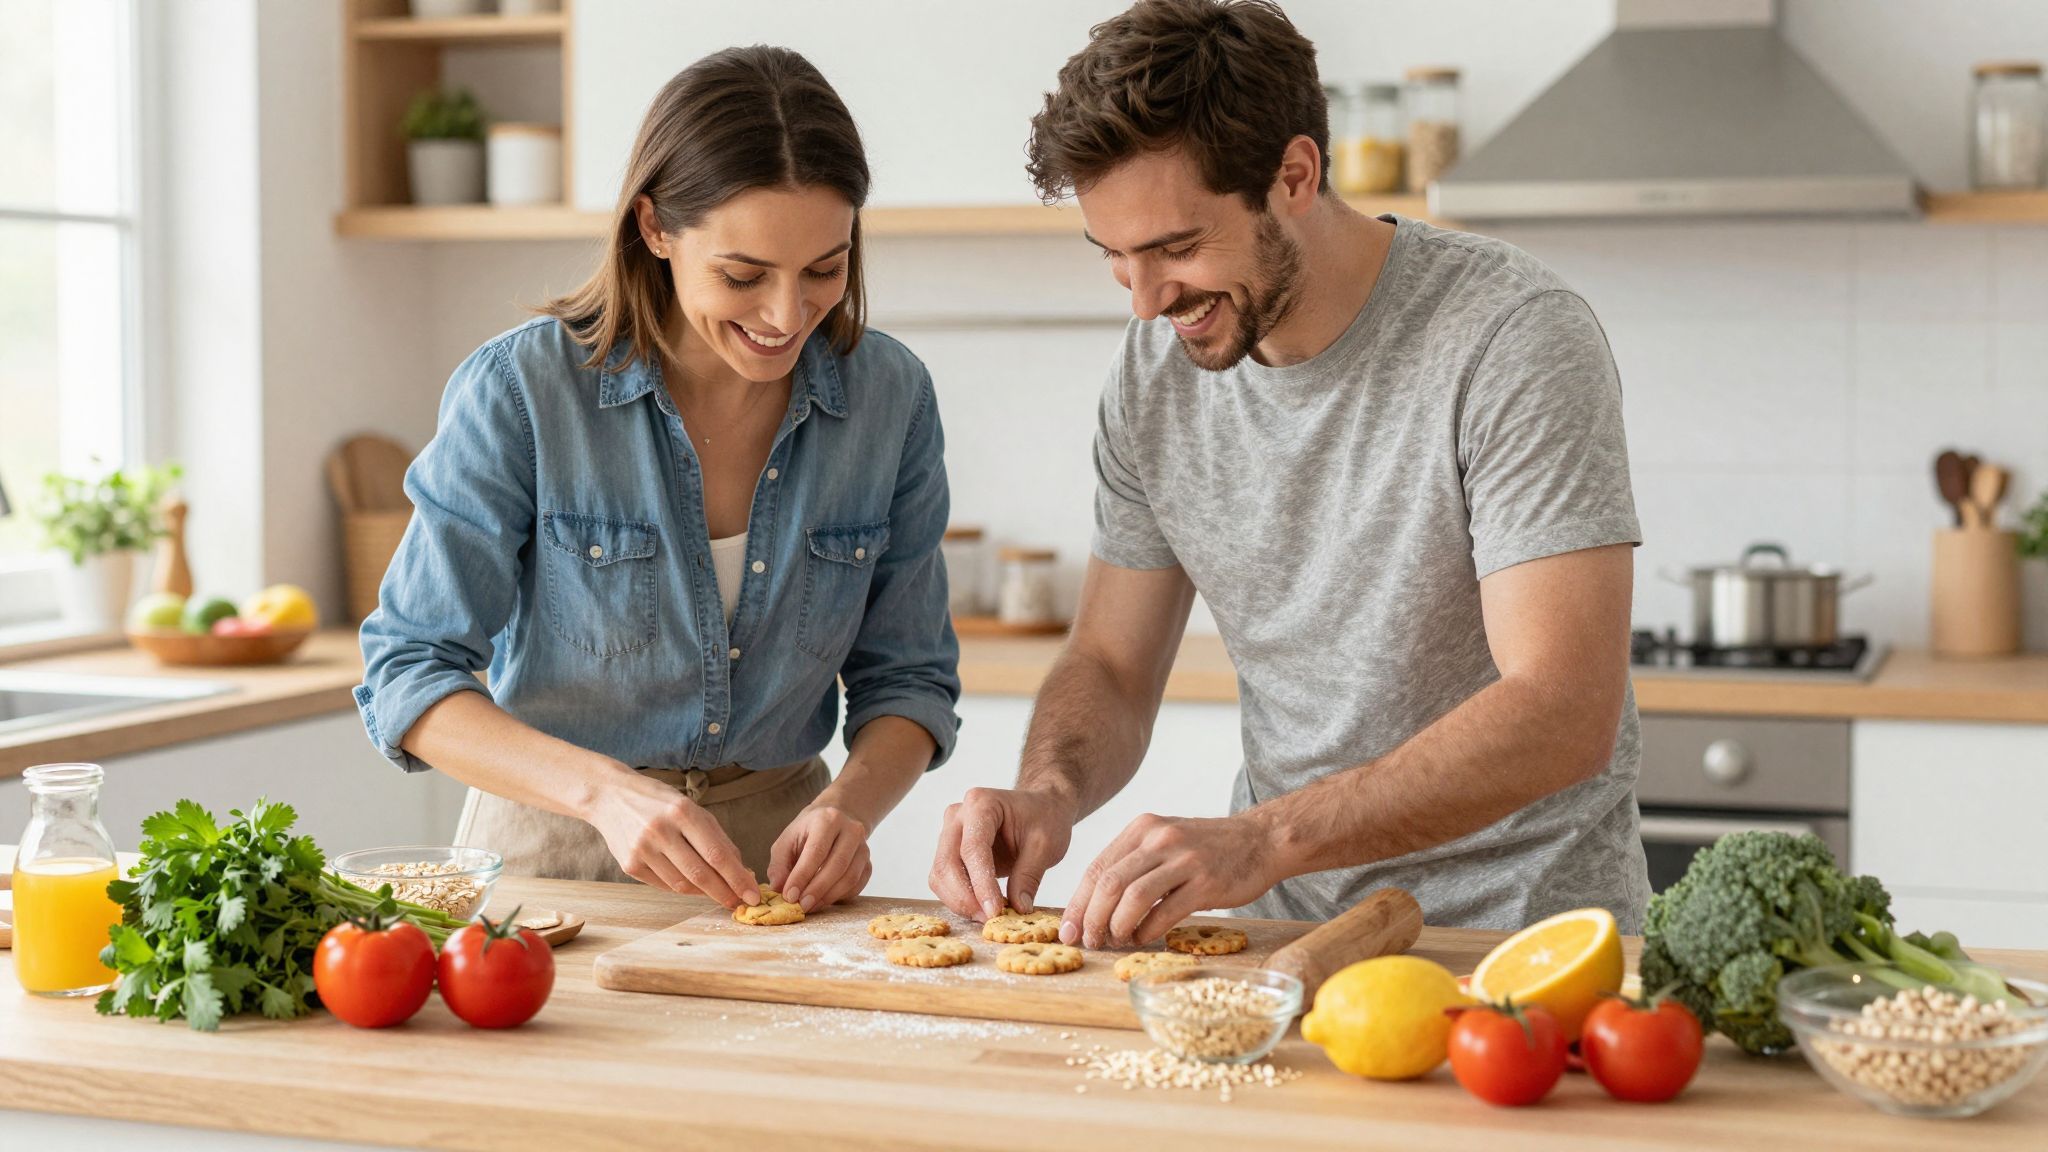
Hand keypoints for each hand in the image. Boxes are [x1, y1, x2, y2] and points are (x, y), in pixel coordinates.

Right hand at [586, 770, 758, 908]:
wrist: (610, 797)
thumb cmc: (659, 801)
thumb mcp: (691, 808)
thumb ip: (716, 837)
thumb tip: (742, 870)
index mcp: (682, 812)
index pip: (717, 854)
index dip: (738, 878)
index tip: (753, 894)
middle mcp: (660, 831)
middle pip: (700, 874)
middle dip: (725, 893)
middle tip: (740, 903)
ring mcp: (642, 850)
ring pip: (682, 884)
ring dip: (704, 892)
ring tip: (717, 891)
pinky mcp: (629, 865)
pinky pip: (664, 885)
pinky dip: (683, 888)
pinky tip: (692, 884)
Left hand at [768, 804, 872, 912]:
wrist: (834, 822)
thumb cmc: (807, 833)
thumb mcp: (786, 841)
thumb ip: (780, 865)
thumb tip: (778, 889)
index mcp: (827, 819)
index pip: (816, 851)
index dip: (802, 876)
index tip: (790, 895)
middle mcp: (851, 830)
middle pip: (837, 865)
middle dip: (817, 889)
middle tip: (801, 905)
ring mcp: (864, 847)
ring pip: (850, 877)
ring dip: (829, 896)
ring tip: (810, 906)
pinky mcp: (868, 863)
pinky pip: (858, 885)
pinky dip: (840, 897)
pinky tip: (824, 900)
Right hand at [929, 786, 1076, 919]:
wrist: (1040, 806)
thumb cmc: (1044, 818)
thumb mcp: (1046, 846)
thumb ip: (1029, 876)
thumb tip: (1018, 909)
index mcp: (981, 804)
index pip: (973, 849)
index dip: (981, 884)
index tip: (994, 911)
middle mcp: (957, 815)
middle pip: (946, 863)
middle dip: (964, 897)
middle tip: (988, 919)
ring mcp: (949, 832)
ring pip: (939, 874)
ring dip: (958, 901)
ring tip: (986, 916)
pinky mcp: (949, 850)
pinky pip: (943, 879)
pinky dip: (958, 898)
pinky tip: (980, 908)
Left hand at [1061, 813, 1277, 948]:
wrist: (1261, 840)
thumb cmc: (1207, 849)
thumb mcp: (1164, 841)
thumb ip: (1133, 864)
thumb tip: (1094, 905)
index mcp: (1142, 829)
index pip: (1096, 867)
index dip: (1078, 903)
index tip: (1069, 929)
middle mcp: (1159, 839)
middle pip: (1109, 883)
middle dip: (1092, 918)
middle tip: (1090, 941)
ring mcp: (1184, 859)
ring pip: (1133, 897)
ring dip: (1117, 926)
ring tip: (1116, 941)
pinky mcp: (1206, 882)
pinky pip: (1166, 912)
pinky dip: (1148, 931)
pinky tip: (1144, 938)